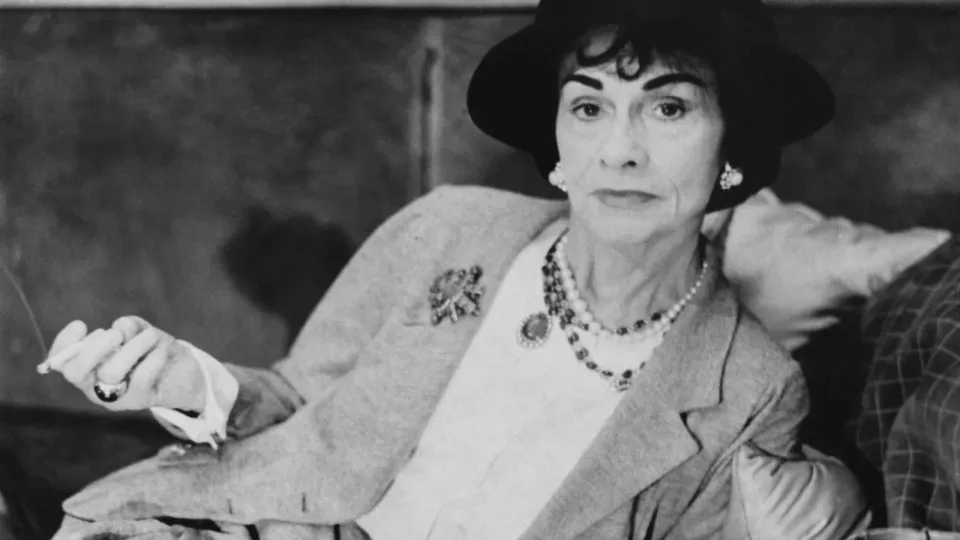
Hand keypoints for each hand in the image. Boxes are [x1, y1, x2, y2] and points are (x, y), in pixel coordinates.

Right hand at [39, 316, 205, 411]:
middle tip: (116, 335)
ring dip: (131, 348)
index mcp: (88, 368)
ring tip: (151, 335)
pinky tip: (162, 349)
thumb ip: (129, 327)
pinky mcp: (140, 399)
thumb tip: (121, 327)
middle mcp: (95, 385)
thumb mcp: (140, 333)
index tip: (81, 324)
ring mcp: (116, 396)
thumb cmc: (153, 350)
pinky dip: (152, 359)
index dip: (64, 343)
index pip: (61, 361)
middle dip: (94, 348)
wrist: (184, 373)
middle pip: (77, 372)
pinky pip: (140, 378)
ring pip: (111, 373)